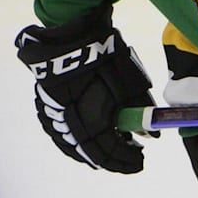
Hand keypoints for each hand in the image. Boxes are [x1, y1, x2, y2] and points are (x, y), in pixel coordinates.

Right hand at [15, 7, 156, 173]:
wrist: (68, 37)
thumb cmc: (104, 58)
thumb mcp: (130, 84)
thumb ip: (141, 112)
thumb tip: (151, 135)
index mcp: (92, 123)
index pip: (111, 153)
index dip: (128, 160)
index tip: (141, 160)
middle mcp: (70, 128)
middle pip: (93, 156)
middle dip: (114, 159)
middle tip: (131, 156)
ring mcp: (54, 120)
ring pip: (75, 149)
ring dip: (96, 153)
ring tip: (114, 147)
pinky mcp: (46, 110)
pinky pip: (63, 137)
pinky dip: (79, 143)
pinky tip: (90, 139)